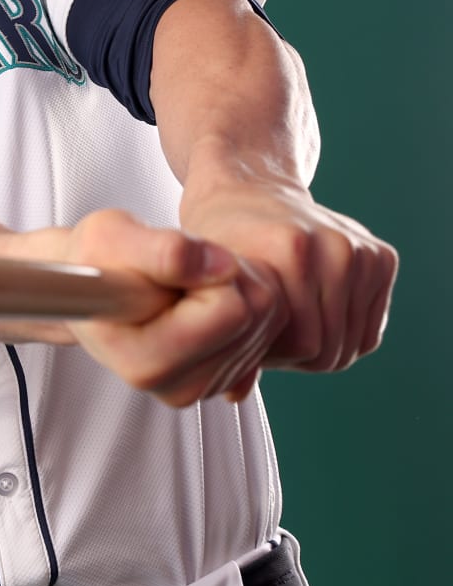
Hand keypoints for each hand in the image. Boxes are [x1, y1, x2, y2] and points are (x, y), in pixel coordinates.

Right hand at [29, 209, 287, 406]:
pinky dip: (246, 299)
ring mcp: (206, 388)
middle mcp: (177, 388)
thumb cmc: (94, 260)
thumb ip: (162, 250)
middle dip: (230, 274)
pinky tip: (202, 297)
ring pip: (271, 317)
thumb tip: (222, 266)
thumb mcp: (108, 237)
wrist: (93, 283)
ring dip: (239, 283)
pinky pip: (273, 327)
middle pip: (257, 311)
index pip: (229, 309)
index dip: (208, 267)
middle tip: (180, 268)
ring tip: (186, 281)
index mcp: (145, 364)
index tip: (169, 260)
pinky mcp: (227, 379)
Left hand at [179, 166, 397, 373]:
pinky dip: (341, 334)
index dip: (272, 356)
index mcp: (290, 250)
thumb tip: (234, 394)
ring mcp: (361, 250)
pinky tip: (309, 315)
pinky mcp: (381, 257)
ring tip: (283, 326)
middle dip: (293, 355)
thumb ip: (219, 338)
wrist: (246, 191)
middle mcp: (334, 247)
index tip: (247, 340)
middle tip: (264, 337)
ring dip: (318, 346)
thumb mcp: (203, 286)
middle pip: (330, 348)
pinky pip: (368, 331)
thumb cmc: (219, 246)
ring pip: (351, 344)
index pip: (302, 345)